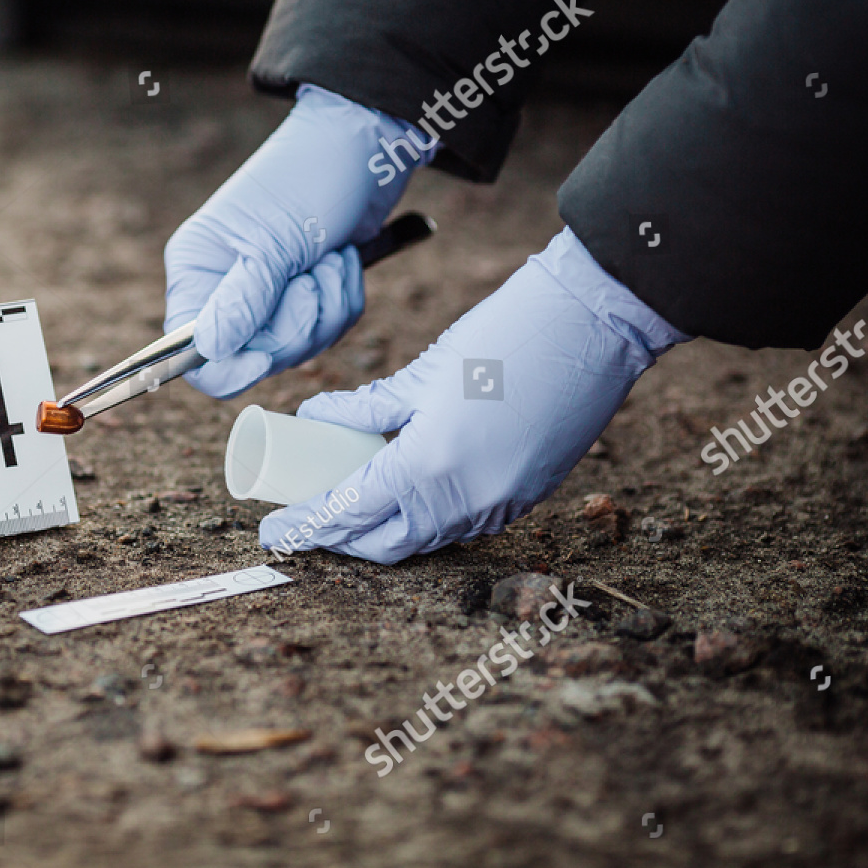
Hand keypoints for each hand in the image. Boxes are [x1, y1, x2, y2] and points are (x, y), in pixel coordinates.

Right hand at [164, 85, 428, 398]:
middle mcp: (224, 288)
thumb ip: (241, 300)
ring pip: (295, 347)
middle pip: (250, 355)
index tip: (261, 360)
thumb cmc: (307, 178)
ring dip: (325, 306)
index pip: (186, 350)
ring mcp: (266, 295)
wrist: (365, 147)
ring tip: (331, 258)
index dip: (223, 367)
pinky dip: (342, 299)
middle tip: (311, 278)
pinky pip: (325, 330)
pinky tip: (342, 260)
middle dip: (294, 324)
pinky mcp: (304, 296)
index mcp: (197, 270)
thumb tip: (209, 352)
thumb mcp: (273, 241)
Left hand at [259, 228, 689, 562]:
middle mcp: (465, 498)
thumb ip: (365, 406)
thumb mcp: (422, 372)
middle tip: (304, 522)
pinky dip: (425, 521)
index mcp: (429, 465)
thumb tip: (314, 418)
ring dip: (384, 533)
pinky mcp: (527, 496)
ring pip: (426, 540)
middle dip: (340, 540)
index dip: (306, 525)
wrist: (596, 324)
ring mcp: (502, 503)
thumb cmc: (506, 335)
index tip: (272, 529)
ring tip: (348, 510)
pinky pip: (461, 525)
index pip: (350, 512)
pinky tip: (404, 499)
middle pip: (385, 543)